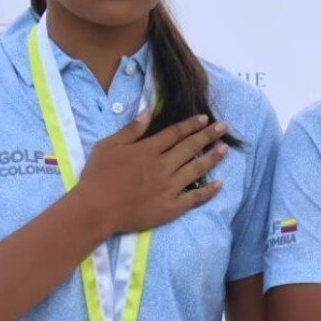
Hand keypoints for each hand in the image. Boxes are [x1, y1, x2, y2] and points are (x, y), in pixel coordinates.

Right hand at [71, 112, 228, 236]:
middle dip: (208, 135)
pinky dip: (208, 191)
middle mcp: (163, 166)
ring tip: (225, 149)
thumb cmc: (97, 176)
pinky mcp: (171, 207)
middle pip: (190, 147)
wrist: (95, 209)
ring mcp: (169, 187)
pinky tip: (219, 184)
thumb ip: (130, 130)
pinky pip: (194, 198)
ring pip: (196, 169)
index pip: (175, 133)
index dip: (191, 125)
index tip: (205, 119)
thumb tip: (147, 111)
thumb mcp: (108, 146)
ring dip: (212, 158)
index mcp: (148, 150)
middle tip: (224, 127)